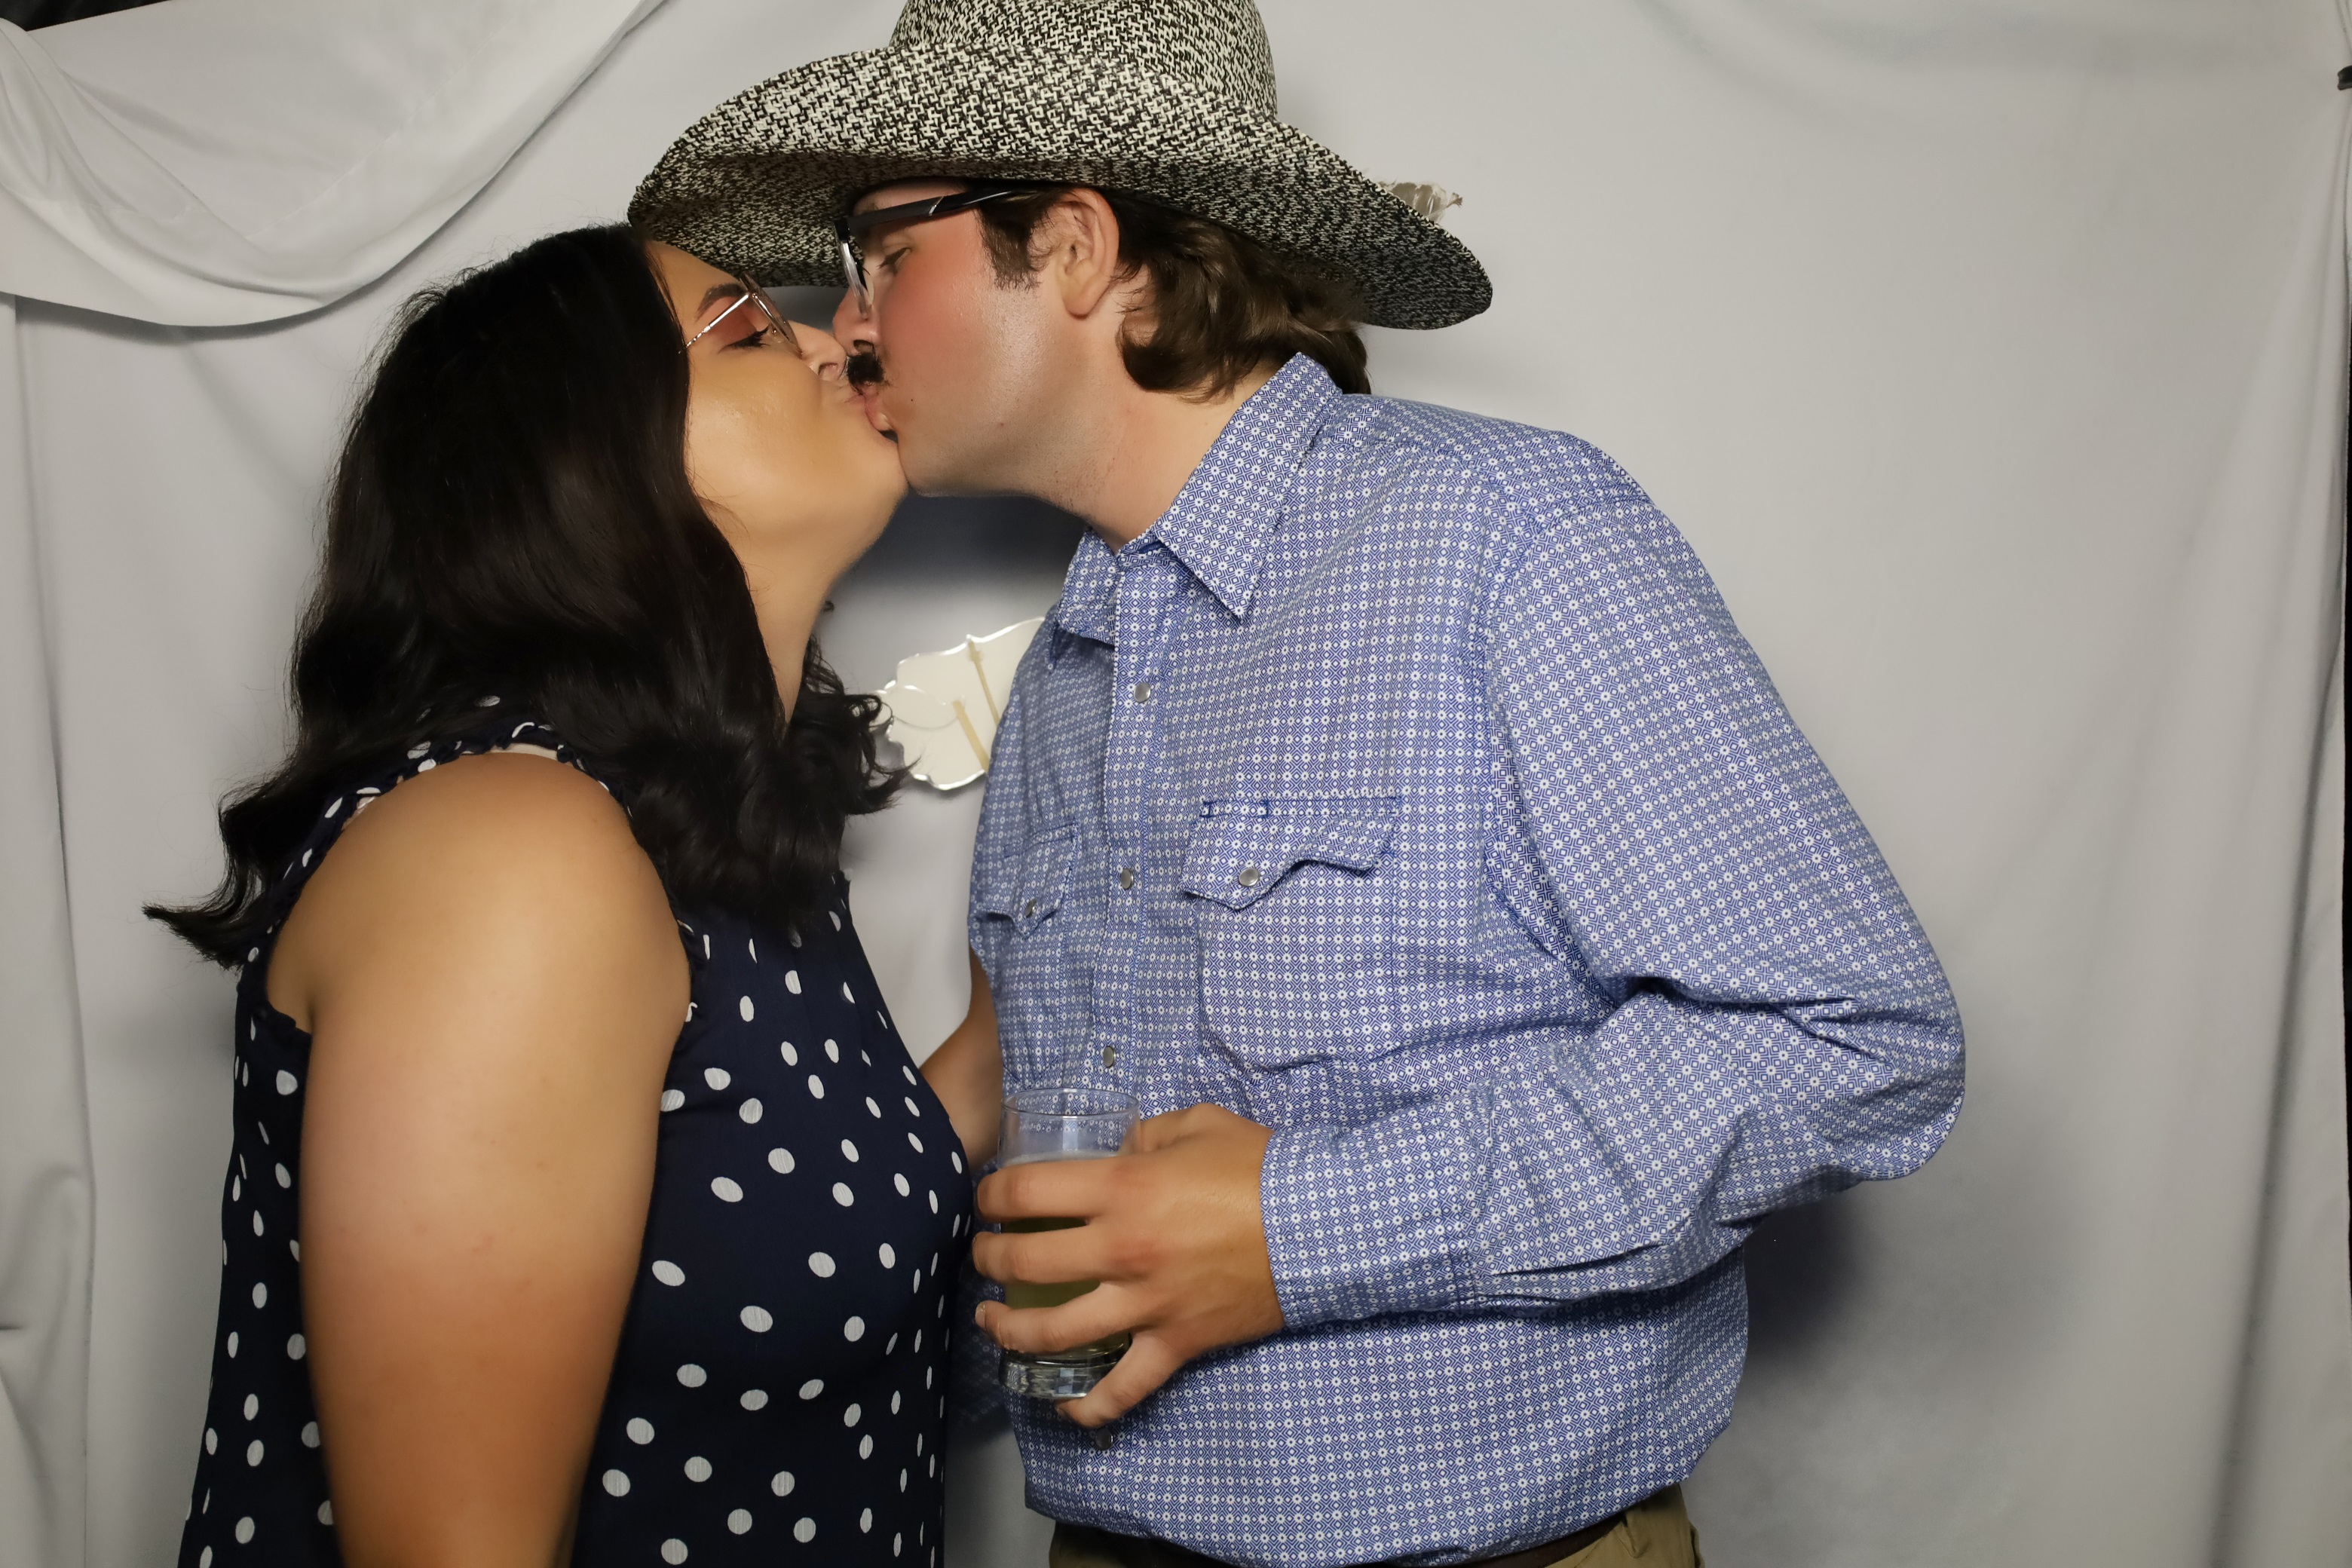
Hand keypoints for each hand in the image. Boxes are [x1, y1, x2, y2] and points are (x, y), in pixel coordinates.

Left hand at [972, 1103, 1281, 1425]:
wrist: (1321, 1222)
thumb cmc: (1260, 1167)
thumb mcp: (1196, 1124)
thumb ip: (1145, 1136)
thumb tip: (1121, 1152)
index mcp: (1122, 1189)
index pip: (1026, 1192)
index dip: (991, 1193)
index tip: (985, 1197)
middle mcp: (1122, 1251)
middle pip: (1026, 1262)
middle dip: (989, 1257)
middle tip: (984, 1254)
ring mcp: (1146, 1305)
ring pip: (1054, 1333)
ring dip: (1010, 1328)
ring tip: (991, 1319)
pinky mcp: (1175, 1344)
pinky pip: (1122, 1391)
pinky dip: (1088, 1407)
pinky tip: (1062, 1405)